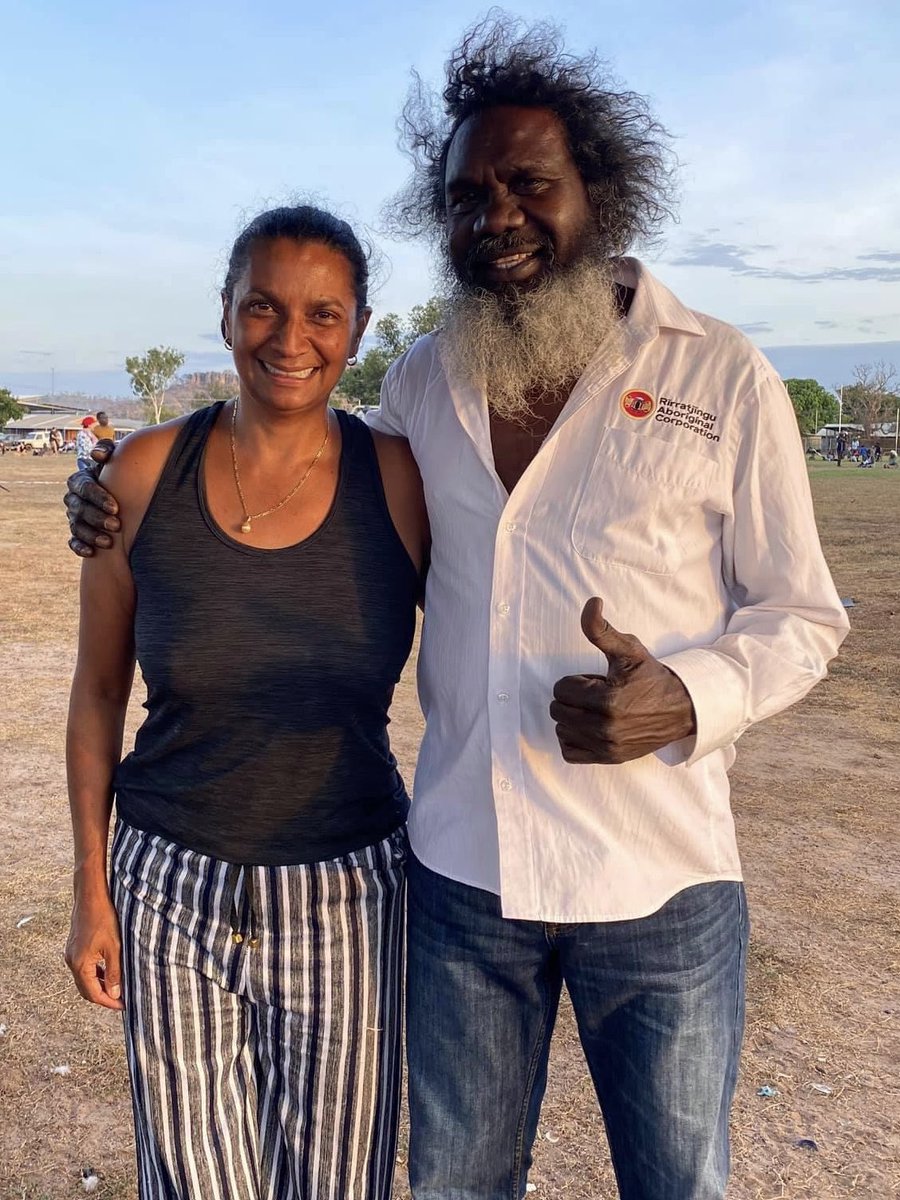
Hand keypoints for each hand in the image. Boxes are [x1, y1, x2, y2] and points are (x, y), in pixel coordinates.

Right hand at [64, 441, 119, 556]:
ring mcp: (74, 517)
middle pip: (79, 509)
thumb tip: (97, 455)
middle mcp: (74, 498)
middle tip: (116, 526)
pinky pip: (73, 541)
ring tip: (109, 542)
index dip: (98, 497)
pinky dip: (80, 547)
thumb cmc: (122, 474)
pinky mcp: (77, 534)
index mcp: (80, 480)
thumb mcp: (118, 459)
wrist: (126, 494)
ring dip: (91, 535)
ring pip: (76, 526)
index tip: (116, 507)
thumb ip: (108, 451)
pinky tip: (91, 552)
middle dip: (97, 518)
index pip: (84, 487)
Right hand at [65, 893, 124, 1010]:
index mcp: (80, 965)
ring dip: (99, 986)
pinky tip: (108, 972)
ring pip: (84, 979)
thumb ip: (114, 972)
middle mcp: (72, 962)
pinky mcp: (74, 948)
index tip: (123, 1006)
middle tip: (121, 1001)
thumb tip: (115, 994)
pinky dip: (95, 974)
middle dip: (103, 997)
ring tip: (117, 988)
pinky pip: (84, 968)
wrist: (90, 897)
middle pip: (86, 989)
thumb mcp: (114, 947)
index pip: (93, 993)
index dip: (109, 1002)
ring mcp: (71, 955)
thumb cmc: (104, 920)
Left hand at [550, 597, 696, 763]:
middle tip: (598, 694)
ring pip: (561, 730)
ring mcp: (607, 747)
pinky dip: (574, 740)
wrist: (681, 709)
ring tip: (598, 711)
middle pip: (558, 709)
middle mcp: (605, 728)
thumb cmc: (651, 677)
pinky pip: (570, 752)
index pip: (561, 688)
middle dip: (574, 698)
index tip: (598, 680)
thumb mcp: (629, 650)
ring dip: (573, 718)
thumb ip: (602, 630)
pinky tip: (590, 727)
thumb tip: (592, 603)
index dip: (577, 680)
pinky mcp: (608, 759)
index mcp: (607, 700)